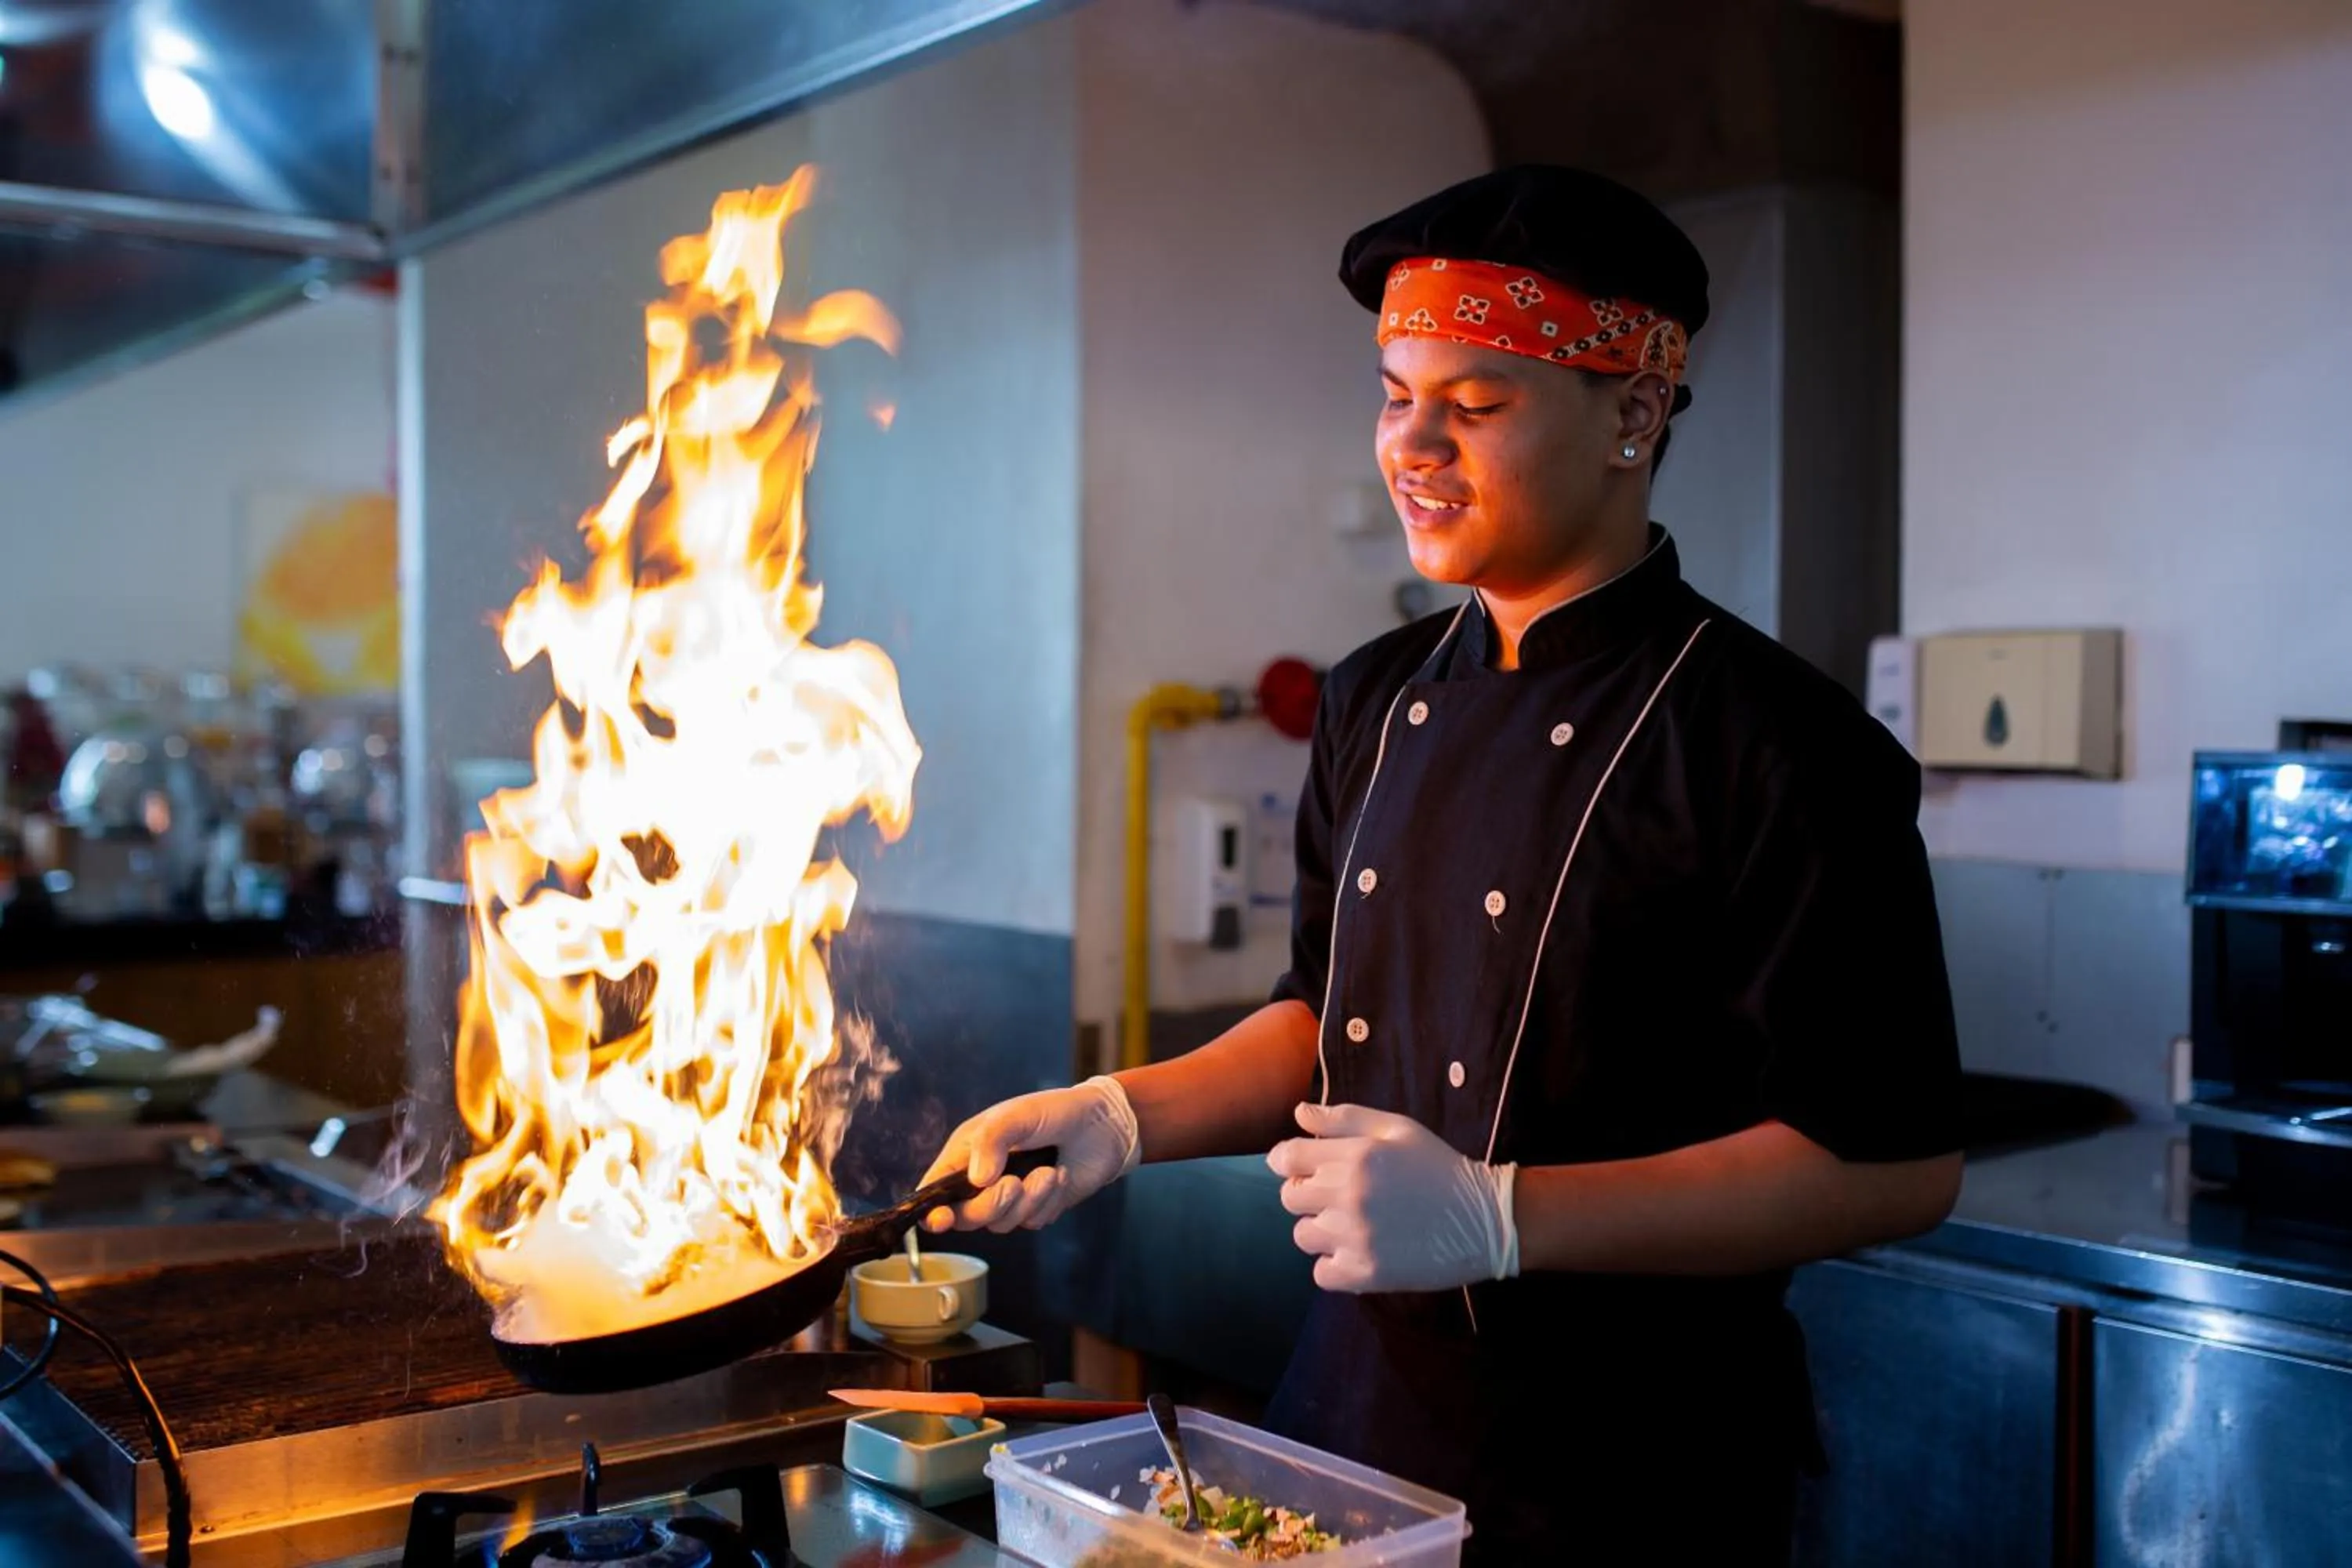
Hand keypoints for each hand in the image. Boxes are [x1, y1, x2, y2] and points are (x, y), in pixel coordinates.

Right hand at [919, 1076, 1140, 1232]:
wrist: (1103, 1126)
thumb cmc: (1054, 1111)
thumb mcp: (1018, 1115)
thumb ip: (992, 1140)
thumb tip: (977, 1180)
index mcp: (967, 1153)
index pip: (935, 1189)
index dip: (931, 1210)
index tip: (940, 1218)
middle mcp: (983, 1180)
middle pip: (967, 1216)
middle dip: (990, 1205)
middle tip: (1013, 1184)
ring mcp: (1010, 1197)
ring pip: (1001, 1223)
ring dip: (1028, 1200)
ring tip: (1048, 1172)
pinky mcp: (1037, 1209)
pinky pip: (1032, 1221)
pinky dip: (1048, 1202)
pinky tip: (1060, 1176)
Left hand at [1267, 1103, 1518, 1292]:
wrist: (1482, 1219)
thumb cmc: (1438, 1166)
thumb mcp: (1397, 1129)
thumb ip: (1344, 1119)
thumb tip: (1299, 1113)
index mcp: (1355, 1156)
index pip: (1286, 1158)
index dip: (1289, 1161)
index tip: (1305, 1168)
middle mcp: (1348, 1196)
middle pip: (1289, 1198)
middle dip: (1307, 1193)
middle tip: (1339, 1196)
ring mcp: (1355, 1238)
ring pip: (1303, 1236)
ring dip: (1321, 1230)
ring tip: (1354, 1224)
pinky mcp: (1366, 1274)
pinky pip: (1321, 1273)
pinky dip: (1334, 1266)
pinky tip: (1359, 1251)